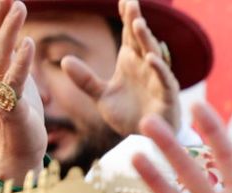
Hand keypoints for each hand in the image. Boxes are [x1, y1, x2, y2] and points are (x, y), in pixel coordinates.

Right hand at [0, 0, 46, 182]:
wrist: (17, 151)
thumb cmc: (17, 112)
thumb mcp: (10, 77)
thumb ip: (7, 54)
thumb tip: (11, 28)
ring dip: (8, 29)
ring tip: (18, 6)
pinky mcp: (10, 109)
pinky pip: (14, 82)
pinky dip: (21, 62)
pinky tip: (28, 44)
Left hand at [65, 0, 180, 137]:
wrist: (147, 140)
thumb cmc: (129, 116)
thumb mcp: (101, 97)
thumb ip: (85, 80)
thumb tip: (64, 60)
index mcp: (131, 61)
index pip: (128, 34)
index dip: (126, 16)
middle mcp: (146, 66)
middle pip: (140, 39)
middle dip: (135, 20)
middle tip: (130, 2)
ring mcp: (158, 80)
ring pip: (153, 55)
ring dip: (146, 39)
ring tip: (137, 24)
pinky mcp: (168, 97)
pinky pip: (164, 80)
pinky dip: (159, 69)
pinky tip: (149, 58)